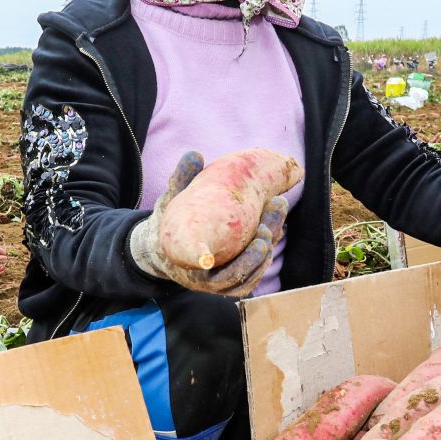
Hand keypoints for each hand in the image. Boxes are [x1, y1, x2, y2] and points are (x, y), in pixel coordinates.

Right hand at [130, 151, 289, 297]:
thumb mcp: (170, 201)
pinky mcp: (232, 283)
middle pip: (235, 273)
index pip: (202, 267)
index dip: (211, 261)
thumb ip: (181, 180)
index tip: (219, 254)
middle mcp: (204, 280)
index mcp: (185, 263)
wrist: (165, 248)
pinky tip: (275, 229)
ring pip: (248, 275)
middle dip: (254, 253)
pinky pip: (253, 275)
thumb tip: (194, 154)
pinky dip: (264, 256)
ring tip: (275, 221)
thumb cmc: (168, 223)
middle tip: (265, 227)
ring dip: (265, 251)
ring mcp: (219, 285)